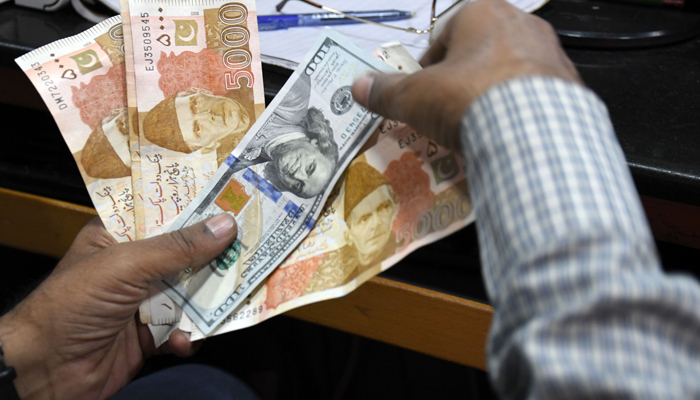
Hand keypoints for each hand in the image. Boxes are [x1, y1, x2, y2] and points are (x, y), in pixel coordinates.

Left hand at [0, 213, 236, 399]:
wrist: (44, 371)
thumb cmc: (71, 306)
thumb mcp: (124, 265)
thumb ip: (177, 248)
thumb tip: (225, 226)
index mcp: (120, 234)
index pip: (166, 211)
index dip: (200, 206)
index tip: (237, 201)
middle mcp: (135, 263)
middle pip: (188, 252)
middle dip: (217, 255)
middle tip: (251, 248)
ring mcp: (144, 299)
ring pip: (193, 291)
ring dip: (210, 299)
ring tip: (233, 297)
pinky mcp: (151, 332)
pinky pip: (185, 328)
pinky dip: (189, 335)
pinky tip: (183, 341)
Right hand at [352, 0, 580, 148]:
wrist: (534, 132)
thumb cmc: (469, 99)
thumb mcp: (416, 98)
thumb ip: (386, 92)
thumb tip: (357, 86)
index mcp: (481, 13)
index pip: (443, 37)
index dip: (426, 69)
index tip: (421, 97)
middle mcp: (520, 23)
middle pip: (478, 55)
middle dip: (460, 83)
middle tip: (446, 114)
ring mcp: (550, 53)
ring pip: (509, 74)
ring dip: (491, 96)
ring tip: (477, 128)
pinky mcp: (571, 84)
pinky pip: (535, 96)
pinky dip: (519, 112)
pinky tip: (507, 135)